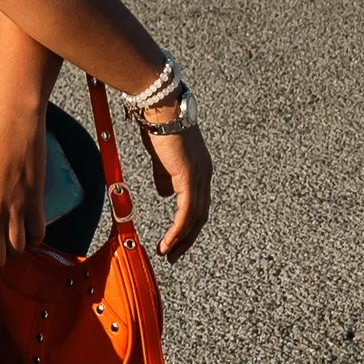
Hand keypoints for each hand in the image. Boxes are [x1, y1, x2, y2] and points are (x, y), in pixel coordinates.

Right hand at [141, 122, 211, 258]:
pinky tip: (168, 242)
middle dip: (187, 238)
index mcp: (200, 170)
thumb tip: (165, 194)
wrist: (160, 107)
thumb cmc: (158, 126)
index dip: (187, 225)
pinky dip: (177, 231)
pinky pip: (186, 212)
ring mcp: (199, 176)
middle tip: (173, 255)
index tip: (174, 240)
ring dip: (181, 239)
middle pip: (200, 216)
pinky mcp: (189, 177)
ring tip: (167, 254)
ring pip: (195, 218)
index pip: (198, 205)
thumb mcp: (161, 158)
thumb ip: (164, 176)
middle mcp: (205, 174)